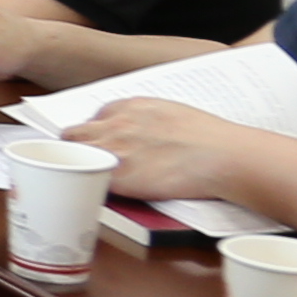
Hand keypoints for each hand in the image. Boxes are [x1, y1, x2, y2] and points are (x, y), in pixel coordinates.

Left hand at [83, 100, 265, 200]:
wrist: (223, 156)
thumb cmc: (208, 138)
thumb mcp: (171, 113)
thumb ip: (145, 119)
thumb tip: (137, 131)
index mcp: (130, 106)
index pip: (96, 117)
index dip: (98, 132)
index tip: (102, 143)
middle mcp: (116, 125)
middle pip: (75, 134)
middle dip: (78, 146)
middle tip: (87, 161)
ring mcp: (114, 149)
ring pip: (74, 155)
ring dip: (78, 164)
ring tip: (87, 176)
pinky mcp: (118, 176)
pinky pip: (88, 178)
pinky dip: (89, 184)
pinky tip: (96, 189)